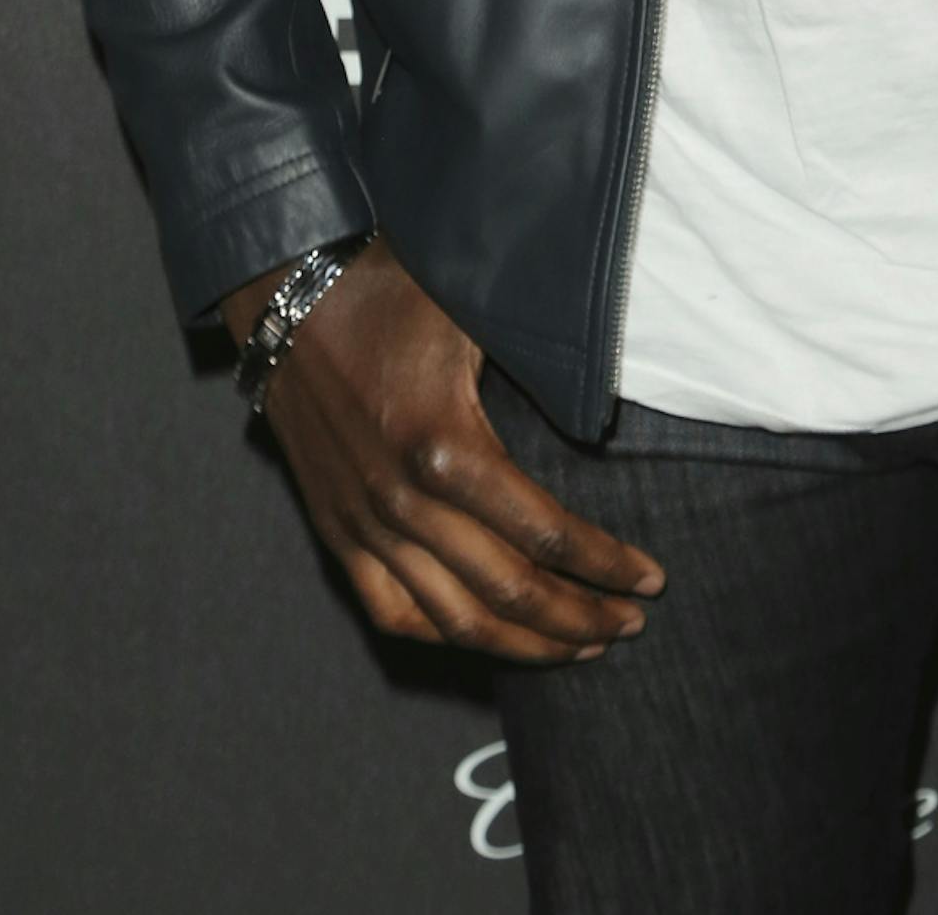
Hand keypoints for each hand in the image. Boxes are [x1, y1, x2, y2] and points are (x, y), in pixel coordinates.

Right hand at [221, 240, 664, 661]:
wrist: (288, 293)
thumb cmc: (389, 289)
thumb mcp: (477, 309)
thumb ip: (539, 358)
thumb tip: (607, 397)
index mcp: (445, 445)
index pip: (545, 535)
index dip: (604, 564)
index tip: (648, 579)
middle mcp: (403, 501)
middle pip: (509, 593)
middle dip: (580, 619)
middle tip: (629, 623)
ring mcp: (365, 526)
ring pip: (455, 622)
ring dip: (525, 645)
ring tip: (579, 647)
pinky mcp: (336, 532)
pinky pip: (394, 613)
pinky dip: (446, 637)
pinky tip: (490, 640)